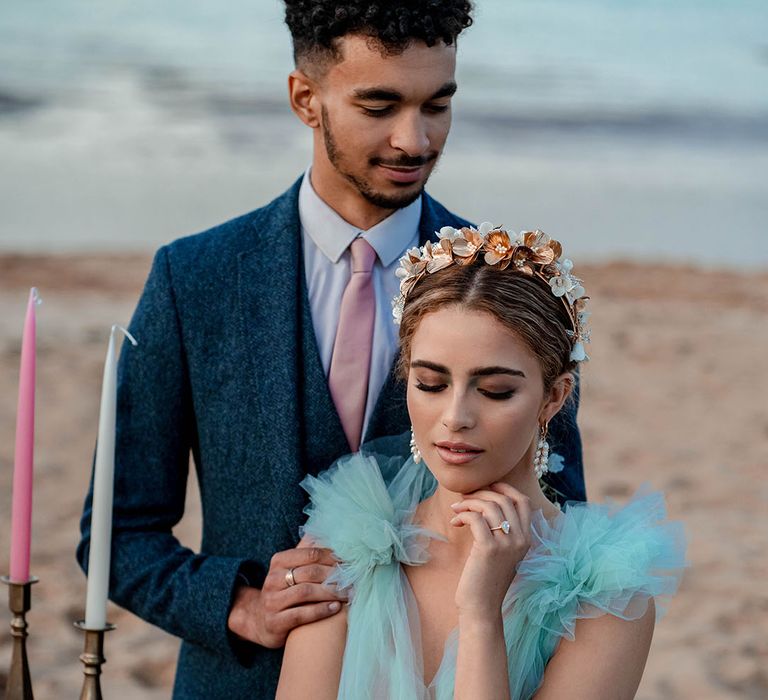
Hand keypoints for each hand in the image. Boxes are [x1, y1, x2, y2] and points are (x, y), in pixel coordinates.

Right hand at [227, 544, 345, 648]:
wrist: (260, 621)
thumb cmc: (284, 590)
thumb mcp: (290, 568)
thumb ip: (306, 551)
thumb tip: (324, 529)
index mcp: (279, 561)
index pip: (310, 554)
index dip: (332, 558)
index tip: (350, 563)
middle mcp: (273, 579)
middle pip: (310, 573)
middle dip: (335, 576)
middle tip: (353, 580)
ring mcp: (272, 601)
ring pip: (306, 592)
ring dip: (331, 592)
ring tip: (349, 594)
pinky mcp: (275, 622)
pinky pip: (301, 614)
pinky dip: (321, 610)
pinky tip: (335, 608)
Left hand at [450, 483, 531, 619]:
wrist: (481, 608)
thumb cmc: (486, 580)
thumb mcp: (501, 553)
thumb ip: (501, 531)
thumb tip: (486, 503)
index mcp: (527, 539)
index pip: (523, 502)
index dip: (505, 488)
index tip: (487, 486)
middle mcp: (521, 540)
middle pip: (504, 499)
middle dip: (481, 493)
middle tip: (464, 498)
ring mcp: (507, 544)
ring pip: (490, 505)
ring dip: (469, 502)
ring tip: (456, 509)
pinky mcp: (489, 548)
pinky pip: (476, 518)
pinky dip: (463, 514)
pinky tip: (455, 522)